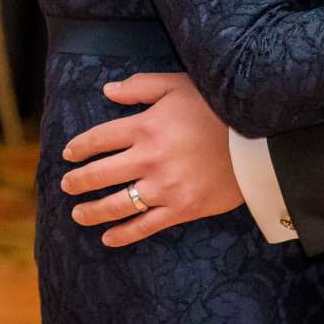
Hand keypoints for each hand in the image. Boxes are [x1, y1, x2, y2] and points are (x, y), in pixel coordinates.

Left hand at [56, 72, 243, 247]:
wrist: (256, 141)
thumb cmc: (216, 108)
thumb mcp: (177, 86)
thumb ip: (141, 87)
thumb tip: (107, 91)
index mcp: (145, 127)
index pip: (99, 139)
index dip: (79, 147)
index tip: (68, 153)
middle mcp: (149, 159)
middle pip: (101, 174)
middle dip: (78, 181)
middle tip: (66, 185)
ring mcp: (164, 187)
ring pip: (117, 203)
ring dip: (92, 211)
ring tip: (78, 214)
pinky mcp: (181, 209)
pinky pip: (145, 226)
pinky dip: (123, 234)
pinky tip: (108, 237)